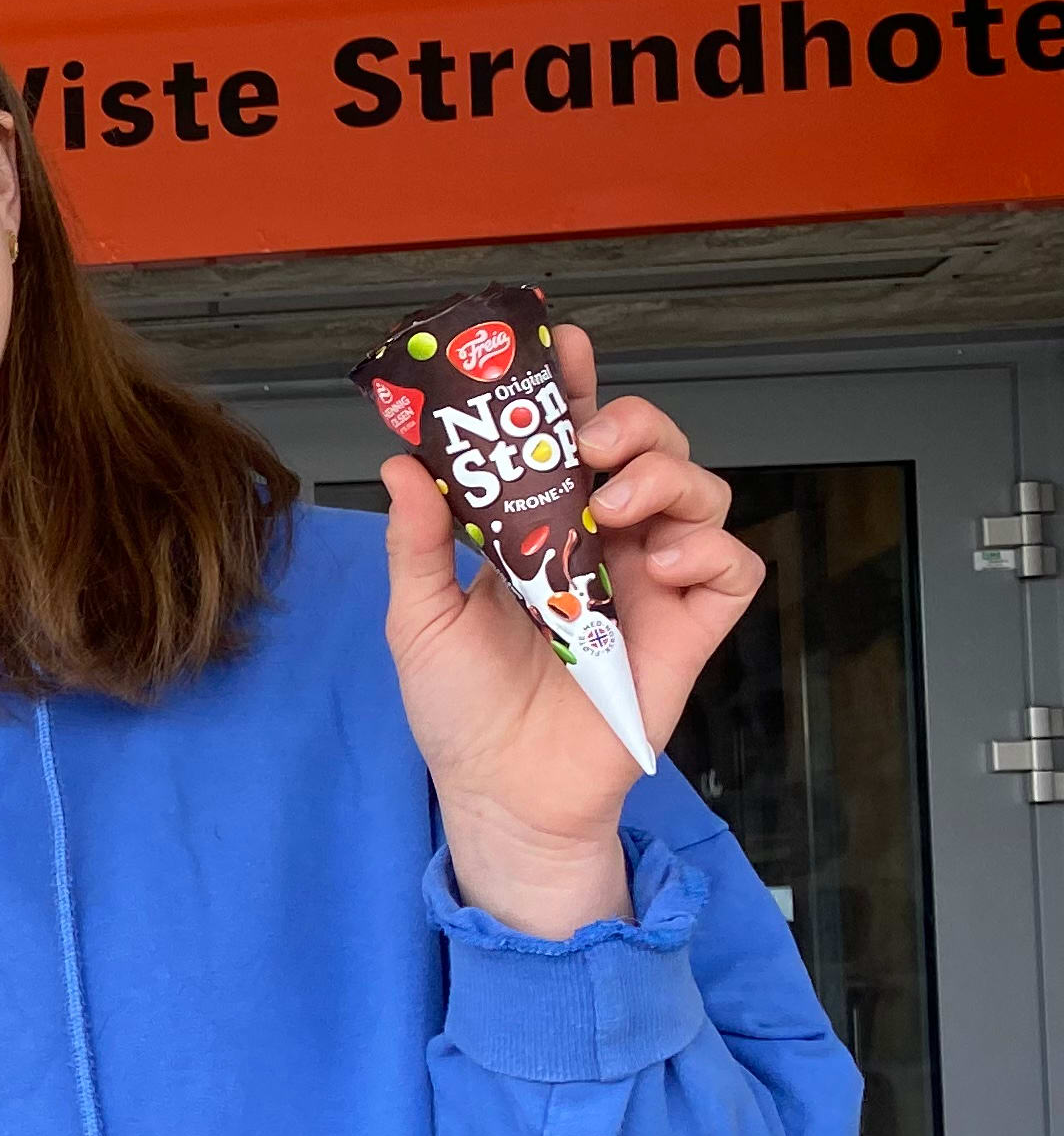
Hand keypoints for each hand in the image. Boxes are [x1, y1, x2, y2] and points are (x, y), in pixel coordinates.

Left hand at [380, 326, 760, 936]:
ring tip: (616, 500)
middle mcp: (605, 540)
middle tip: (589, 438)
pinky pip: (732, 565)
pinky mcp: (692, 625)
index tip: (560, 345)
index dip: (571, 387)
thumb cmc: (461, 708)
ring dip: (666, 475)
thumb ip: (418, 543)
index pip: (566, 438)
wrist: (500, 790)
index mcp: (541, 526)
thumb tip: (403, 465)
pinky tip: (661, 559)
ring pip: (699, 489)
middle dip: (629, 421)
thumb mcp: (420, 619)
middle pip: (648, 446)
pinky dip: (709, 546)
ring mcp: (653, 579)